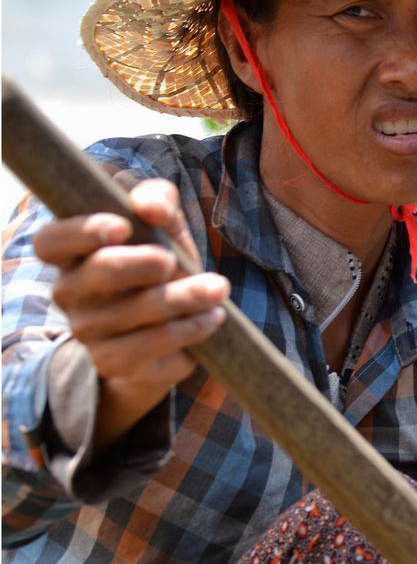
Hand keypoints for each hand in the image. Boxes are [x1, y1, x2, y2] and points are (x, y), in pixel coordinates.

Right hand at [32, 179, 228, 450]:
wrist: (172, 324)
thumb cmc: (160, 258)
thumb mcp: (163, 224)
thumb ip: (158, 201)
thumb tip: (152, 208)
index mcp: (71, 252)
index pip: (51, 240)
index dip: (82, 231)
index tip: (122, 227)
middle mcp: (69, 292)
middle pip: (100, 272)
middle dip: (144, 262)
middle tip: (174, 260)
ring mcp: (87, 331)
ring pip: (133, 312)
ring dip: (182, 297)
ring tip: (217, 288)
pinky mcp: (112, 362)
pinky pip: (148, 347)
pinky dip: (186, 330)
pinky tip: (211, 317)